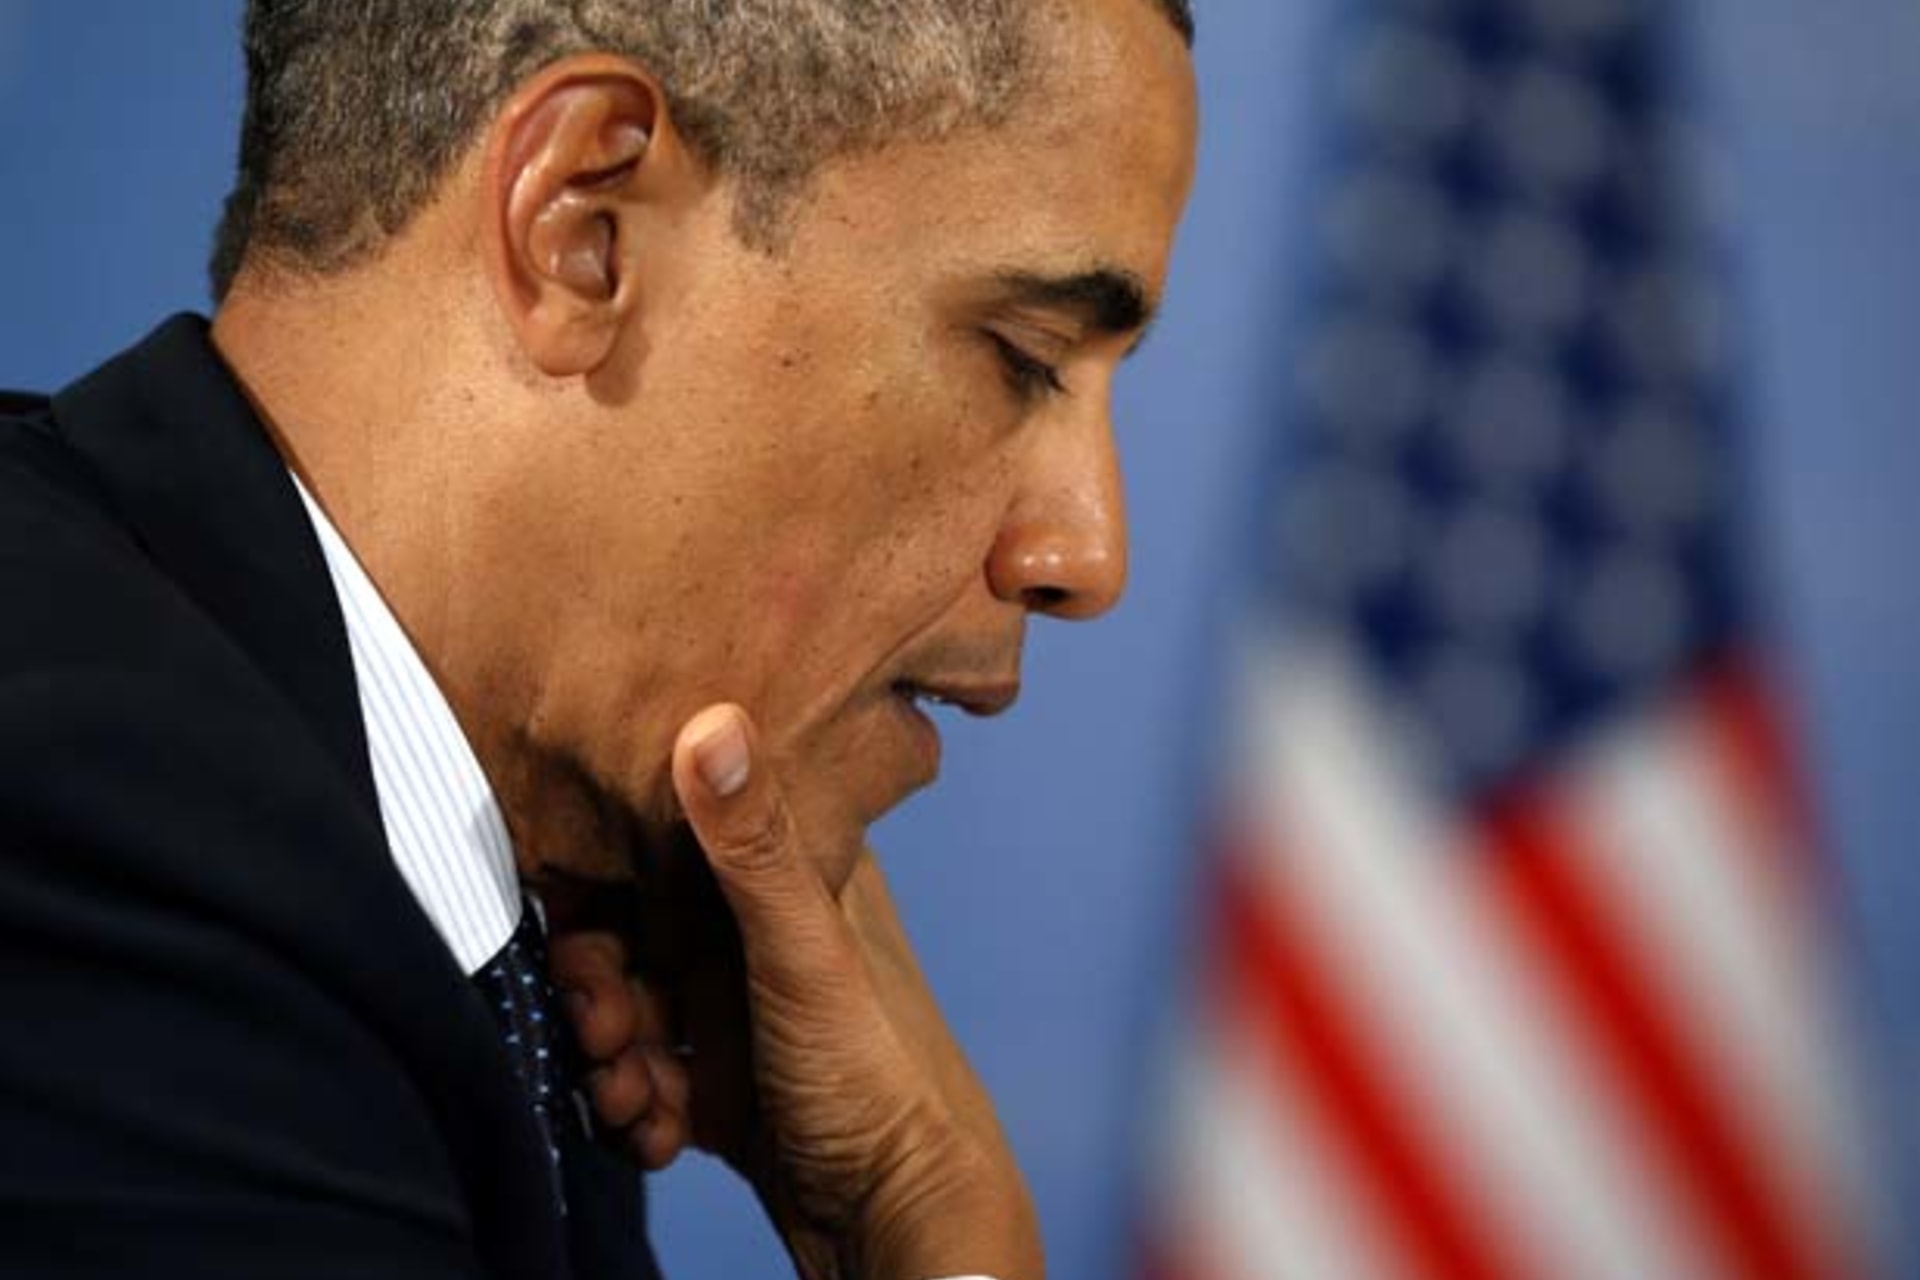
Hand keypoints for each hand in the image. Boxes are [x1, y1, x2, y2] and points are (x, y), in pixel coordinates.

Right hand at [553, 703, 1042, 1279]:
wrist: (899, 1217)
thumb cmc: (875, 1073)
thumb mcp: (803, 949)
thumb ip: (751, 846)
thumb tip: (711, 718)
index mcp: (795, 879)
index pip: (676, 839)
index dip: (609, 874)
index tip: (575, 919)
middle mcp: (760, 936)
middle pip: (634, 933)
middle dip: (597, 985)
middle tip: (601, 1030)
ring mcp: (737, 1012)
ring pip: (631, 1011)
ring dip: (611, 1055)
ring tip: (631, 1094)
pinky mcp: (721, 1082)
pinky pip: (645, 1076)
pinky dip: (635, 1104)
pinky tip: (657, 1132)